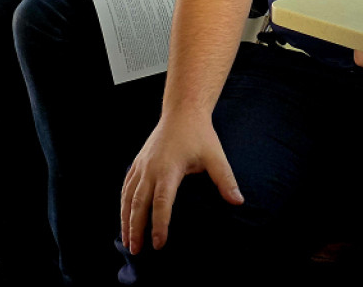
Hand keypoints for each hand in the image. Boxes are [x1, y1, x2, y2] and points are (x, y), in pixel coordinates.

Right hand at [121, 113, 242, 254]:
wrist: (182, 111)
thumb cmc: (199, 134)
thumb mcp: (215, 156)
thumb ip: (225, 179)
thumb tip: (238, 201)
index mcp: (169, 169)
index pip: (162, 202)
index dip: (160, 224)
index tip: (159, 244)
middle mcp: (151, 168)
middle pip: (139, 203)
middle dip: (136, 228)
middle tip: (136, 251)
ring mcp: (142, 164)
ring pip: (128, 196)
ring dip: (126, 219)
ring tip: (127, 240)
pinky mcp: (138, 162)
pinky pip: (126, 186)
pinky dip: (123, 203)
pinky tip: (124, 216)